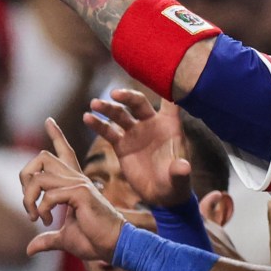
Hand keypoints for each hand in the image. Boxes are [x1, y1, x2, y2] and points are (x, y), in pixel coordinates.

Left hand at [21, 118, 127, 263]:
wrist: (114, 246)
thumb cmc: (94, 240)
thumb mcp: (64, 238)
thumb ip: (47, 239)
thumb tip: (29, 249)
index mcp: (74, 183)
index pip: (64, 152)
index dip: (56, 135)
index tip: (49, 120)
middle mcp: (76, 178)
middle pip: (42, 158)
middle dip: (25, 178)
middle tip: (28, 205)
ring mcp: (79, 183)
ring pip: (39, 177)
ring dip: (29, 199)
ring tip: (36, 218)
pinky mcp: (81, 193)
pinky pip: (50, 194)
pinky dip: (42, 208)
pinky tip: (47, 221)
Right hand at [85, 86, 190, 207]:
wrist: (162, 195)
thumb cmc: (175, 183)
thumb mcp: (179, 179)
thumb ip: (180, 171)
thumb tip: (183, 167)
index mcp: (170, 125)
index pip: (170, 100)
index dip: (165, 87)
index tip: (156, 74)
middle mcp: (151, 124)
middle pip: (138, 103)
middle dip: (127, 97)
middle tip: (115, 95)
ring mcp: (135, 133)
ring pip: (120, 114)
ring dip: (108, 108)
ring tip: (95, 104)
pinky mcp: (122, 145)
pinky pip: (108, 132)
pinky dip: (98, 124)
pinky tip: (87, 118)